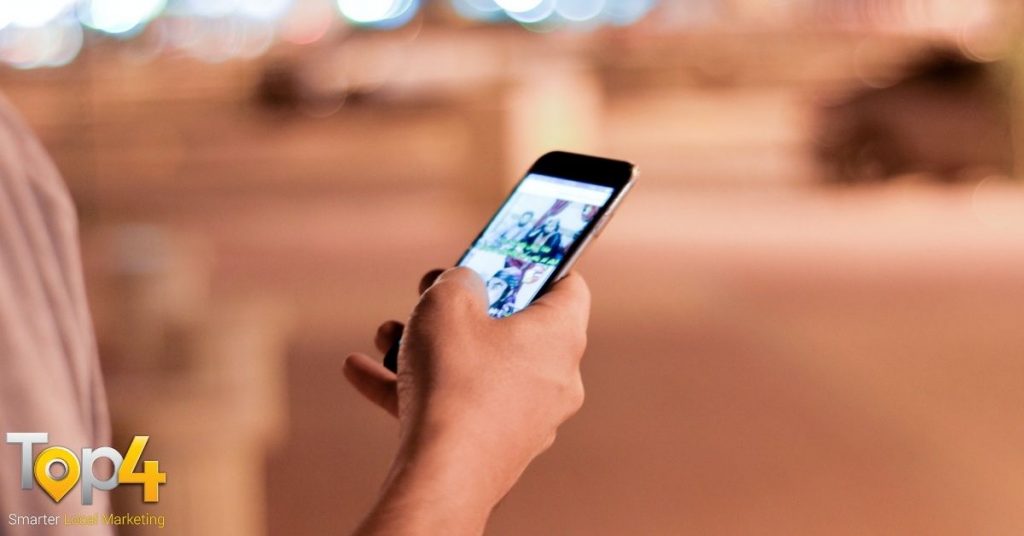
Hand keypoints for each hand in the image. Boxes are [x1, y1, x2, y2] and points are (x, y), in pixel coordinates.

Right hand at [343, 267, 589, 534]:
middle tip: (428, 294)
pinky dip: (417, 387)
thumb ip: (457, 280)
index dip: (535, 263)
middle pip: (513, 327)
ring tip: (386, 335)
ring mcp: (527, 417)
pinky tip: (363, 372)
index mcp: (560, 336)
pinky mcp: (496, 446)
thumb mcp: (446, 303)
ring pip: (478, 367)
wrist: (442, 474)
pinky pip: (457, 404)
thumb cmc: (455, 381)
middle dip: (463, 308)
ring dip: (430, 347)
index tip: (499, 257)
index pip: (568, 284)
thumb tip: (462, 283)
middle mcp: (555, 378)